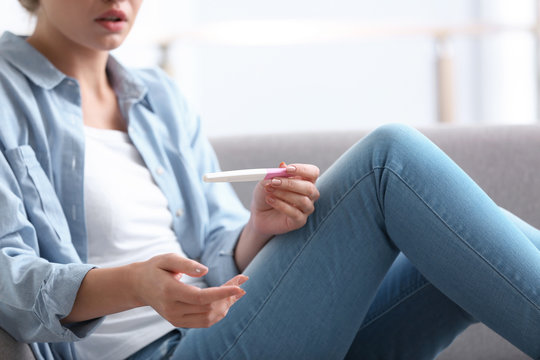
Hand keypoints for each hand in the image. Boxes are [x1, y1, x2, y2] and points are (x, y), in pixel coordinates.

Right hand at [132, 253, 247, 327]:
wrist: (139, 286)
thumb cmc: (156, 268)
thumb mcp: (168, 259)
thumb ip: (186, 264)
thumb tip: (206, 271)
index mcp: (169, 291)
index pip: (201, 297)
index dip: (222, 293)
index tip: (240, 287)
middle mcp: (172, 309)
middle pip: (208, 307)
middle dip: (229, 295)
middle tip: (242, 280)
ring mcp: (175, 318)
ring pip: (209, 317)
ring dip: (227, 305)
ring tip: (237, 290)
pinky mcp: (179, 323)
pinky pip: (204, 322)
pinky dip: (219, 312)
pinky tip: (227, 300)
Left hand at [250, 163, 319, 236]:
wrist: (259, 213)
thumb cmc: (266, 194)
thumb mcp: (267, 181)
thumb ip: (276, 173)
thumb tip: (283, 165)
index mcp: (305, 181)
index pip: (313, 172)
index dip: (303, 170)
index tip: (287, 169)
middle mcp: (309, 195)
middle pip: (309, 187)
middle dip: (290, 183)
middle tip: (274, 181)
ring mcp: (306, 209)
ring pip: (303, 200)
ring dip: (284, 194)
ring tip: (269, 191)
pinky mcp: (300, 221)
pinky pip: (295, 213)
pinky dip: (281, 205)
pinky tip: (270, 200)